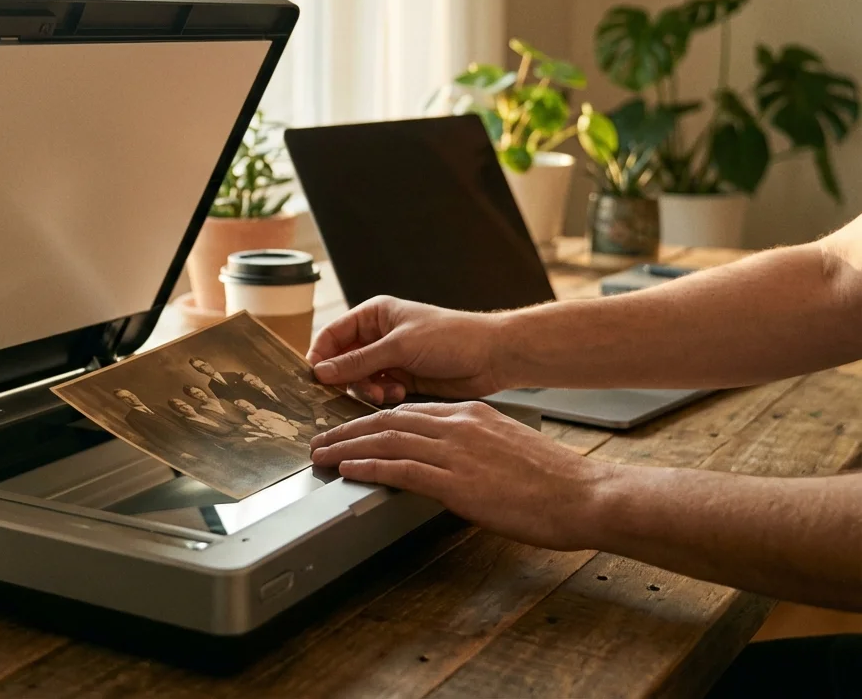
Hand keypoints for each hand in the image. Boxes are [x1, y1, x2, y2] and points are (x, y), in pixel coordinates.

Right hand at [307, 296, 504, 403]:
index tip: (314, 377)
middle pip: (343, 361)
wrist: (491, 357)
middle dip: (347, 378)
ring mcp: (391, 358)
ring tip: (385, 392)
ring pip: (360, 380)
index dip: (321, 355)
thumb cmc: (451, 337)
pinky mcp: (403, 379)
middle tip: (358, 388)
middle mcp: (379, 336)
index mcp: (374, 315)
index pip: (333, 334)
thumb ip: (358, 361)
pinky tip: (399, 393)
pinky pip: (379, 391)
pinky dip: (384, 396)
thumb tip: (322, 371)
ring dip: (368, 390)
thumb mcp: (399, 346)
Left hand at [310, 401, 615, 550]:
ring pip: (387, 441)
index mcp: (470, 414)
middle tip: (321, 441)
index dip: (371, 420)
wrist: (584, 495)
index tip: (350, 429)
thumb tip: (447, 462)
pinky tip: (350, 471)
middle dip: (348, 430)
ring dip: (347, 447)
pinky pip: (401, 469)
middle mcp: (459, 425)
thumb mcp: (506, 448)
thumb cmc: (554, 481)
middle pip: (388, 421)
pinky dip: (369, 467)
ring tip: (322, 456)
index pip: (408, 411)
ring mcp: (456, 451)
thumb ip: (472, 448)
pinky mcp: (457, 481)